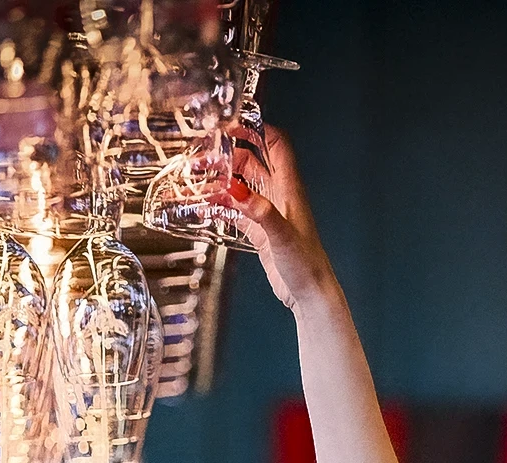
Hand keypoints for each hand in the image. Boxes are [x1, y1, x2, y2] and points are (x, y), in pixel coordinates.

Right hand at [217, 124, 338, 312]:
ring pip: (242, 185)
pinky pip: (237, 209)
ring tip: (196, 179)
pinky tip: (205, 205)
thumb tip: (237, 190)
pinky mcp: (260, 230)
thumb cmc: (306, 265)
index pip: (276, 145)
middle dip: (229, 155)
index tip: (232, 124)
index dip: (257, 130)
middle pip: (253, 162)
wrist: (309, 294)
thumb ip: (261, 212)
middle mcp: (279, 196)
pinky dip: (222, 204)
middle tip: (202, 156)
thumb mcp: (282, 236)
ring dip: (221, 180)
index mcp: (289, 189)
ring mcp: (269, 212)